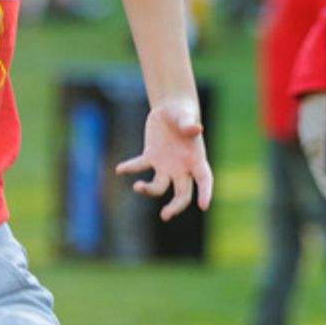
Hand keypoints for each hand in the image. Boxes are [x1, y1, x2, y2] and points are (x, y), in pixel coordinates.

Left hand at [117, 99, 213, 220]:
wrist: (170, 109)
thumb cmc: (184, 113)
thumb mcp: (186, 116)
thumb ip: (189, 124)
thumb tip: (196, 128)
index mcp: (197, 159)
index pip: (205, 179)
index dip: (206, 193)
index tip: (203, 206)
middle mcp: (182, 168)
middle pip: (182, 193)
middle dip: (175, 206)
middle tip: (165, 215)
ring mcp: (166, 166)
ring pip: (159, 186)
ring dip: (148, 189)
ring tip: (137, 186)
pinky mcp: (150, 158)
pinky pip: (140, 165)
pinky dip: (130, 167)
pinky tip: (120, 169)